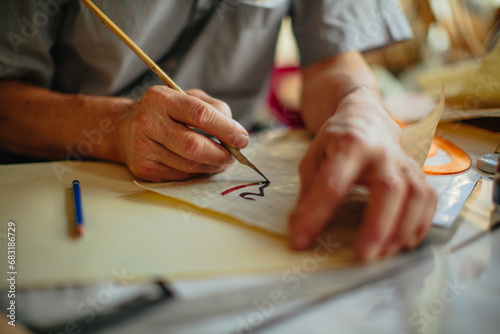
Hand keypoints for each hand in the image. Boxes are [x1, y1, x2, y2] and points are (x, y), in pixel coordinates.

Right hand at [114, 87, 248, 181]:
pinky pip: (180, 176)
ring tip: (220, 160)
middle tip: (233, 156)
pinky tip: (200, 165)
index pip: (199, 114)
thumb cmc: (165, 112)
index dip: (225, 129)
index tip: (242, 139)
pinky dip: (196, 173)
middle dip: (220, 154)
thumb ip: (214, 108)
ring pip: (189, 165)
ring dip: (211, 166)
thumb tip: (236, 134)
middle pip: (193, 146)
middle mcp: (148, 122)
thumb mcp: (188, 98)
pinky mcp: (142, 168)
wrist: (124, 128)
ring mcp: (142, 147)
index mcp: (161, 98)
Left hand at [288, 93, 437, 261]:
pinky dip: (421, 223)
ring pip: (416, 195)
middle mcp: (381, 152)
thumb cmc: (336, 140)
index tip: (301, 241)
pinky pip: (429, 199)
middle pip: (388, 189)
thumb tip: (297, 227)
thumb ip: (307, 192)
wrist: (366, 116)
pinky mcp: (418, 172)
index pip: (332, 184)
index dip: (315, 215)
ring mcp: (404, 162)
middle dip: (377, 226)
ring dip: (402, 229)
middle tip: (364, 256)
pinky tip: (405, 242)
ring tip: (383, 254)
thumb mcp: (313, 158)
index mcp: (348, 144)